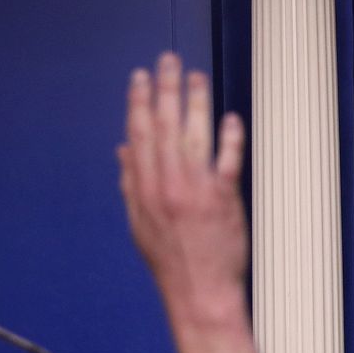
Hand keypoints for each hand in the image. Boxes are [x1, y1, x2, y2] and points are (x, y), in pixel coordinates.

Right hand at [118, 53, 261, 352]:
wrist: (197, 292)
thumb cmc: (170, 260)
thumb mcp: (139, 222)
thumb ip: (131, 182)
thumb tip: (124, 149)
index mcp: (142, 188)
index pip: (139, 134)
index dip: (139, 102)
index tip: (141, 77)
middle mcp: (166, 185)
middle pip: (164, 127)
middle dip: (165, 90)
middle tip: (169, 61)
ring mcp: (195, 191)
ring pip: (193, 136)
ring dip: (195, 103)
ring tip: (197, 77)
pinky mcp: (223, 200)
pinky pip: (227, 161)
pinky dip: (228, 138)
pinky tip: (229, 117)